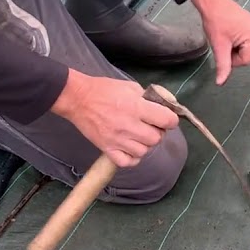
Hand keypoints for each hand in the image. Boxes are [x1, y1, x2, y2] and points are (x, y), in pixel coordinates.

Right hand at [51, 69, 178, 167]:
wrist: (78, 99)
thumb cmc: (105, 90)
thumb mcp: (131, 87)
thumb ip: (147, 98)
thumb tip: (162, 107)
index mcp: (137, 107)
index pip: (167, 120)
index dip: (171, 119)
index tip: (166, 118)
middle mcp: (129, 126)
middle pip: (156, 139)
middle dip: (157, 132)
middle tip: (150, 125)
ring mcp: (118, 140)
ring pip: (144, 151)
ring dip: (145, 144)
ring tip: (139, 136)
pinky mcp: (107, 149)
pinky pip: (127, 162)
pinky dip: (132, 157)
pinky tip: (130, 148)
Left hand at [191, 0, 249, 84]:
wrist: (213, 3)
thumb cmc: (216, 23)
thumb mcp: (219, 46)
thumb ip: (223, 66)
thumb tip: (220, 83)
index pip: (247, 61)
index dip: (234, 61)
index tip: (224, 52)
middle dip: (240, 57)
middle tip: (227, 48)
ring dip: (241, 51)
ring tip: (230, 42)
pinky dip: (243, 44)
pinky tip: (233, 37)